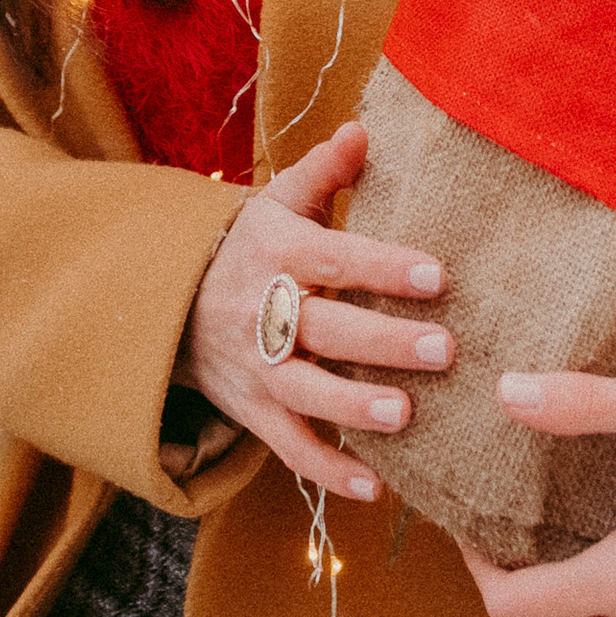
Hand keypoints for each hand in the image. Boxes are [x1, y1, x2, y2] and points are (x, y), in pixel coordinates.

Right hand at [179, 119, 448, 504]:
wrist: (170, 303)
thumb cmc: (248, 246)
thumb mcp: (276, 200)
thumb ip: (324, 170)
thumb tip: (366, 129)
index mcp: (278, 253)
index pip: (336, 258)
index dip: (385, 265)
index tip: (438, 274)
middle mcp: (265, 312)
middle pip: (328, 328)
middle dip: (385, 341)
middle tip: (445, 348)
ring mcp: (258, 367)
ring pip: (307, 391)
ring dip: (354, 405)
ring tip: (404, 414)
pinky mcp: (254, 411)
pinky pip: (290, 447)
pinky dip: (329, 470)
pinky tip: (377, 487)